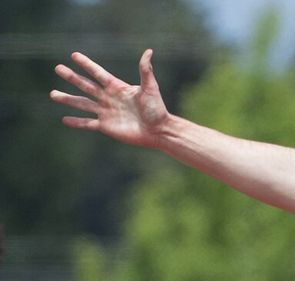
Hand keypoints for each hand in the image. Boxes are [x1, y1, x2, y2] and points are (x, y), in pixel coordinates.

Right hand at [50, 49, 168, 147]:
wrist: (159, 130)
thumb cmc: (157, 109)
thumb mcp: (150, 88)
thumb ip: (146, 71)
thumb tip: (148, 51)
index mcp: (117, 87)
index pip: (98, 73)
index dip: (86, 64)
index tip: (73, 55)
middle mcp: (108, 98)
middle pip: (86, 86)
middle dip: (72, 77)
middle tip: (58, 69)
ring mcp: (106, 112)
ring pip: (82, 104)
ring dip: (68, 99)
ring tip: (53, 94)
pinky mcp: (106, 126)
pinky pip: (88, 123)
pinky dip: (76, 122)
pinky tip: (64, 119)